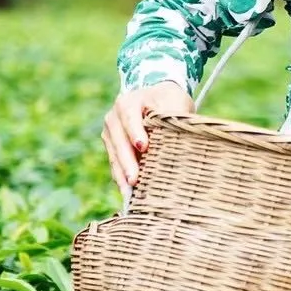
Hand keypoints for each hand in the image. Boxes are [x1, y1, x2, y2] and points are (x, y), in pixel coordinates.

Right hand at [101, 82, 194, 202]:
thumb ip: (172, 119)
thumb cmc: (168, 101)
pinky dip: (121, 178)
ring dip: (121, 174)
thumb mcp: (173, 103)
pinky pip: (115, 164)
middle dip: (127, 162)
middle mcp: (114, 117)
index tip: (143, 147)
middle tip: (134, 180)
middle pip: (119, 140)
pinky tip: (128, 194)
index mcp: (129, 102)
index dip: (135, 132)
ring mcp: (111, 133)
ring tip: (129, 193)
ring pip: (114, 155)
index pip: (130, 117)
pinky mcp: (112, 146)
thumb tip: (180, 143)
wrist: (158, 96)